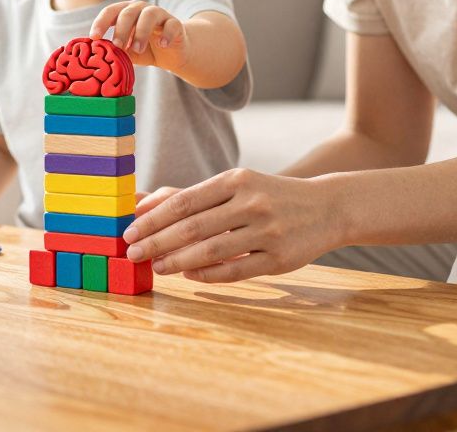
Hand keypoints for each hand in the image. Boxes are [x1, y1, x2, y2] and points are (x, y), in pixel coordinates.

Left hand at [90, 1, 187, 70]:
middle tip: (117, 46)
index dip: (101, 22)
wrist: (171, 54)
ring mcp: (159, 14)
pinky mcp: (175, 24)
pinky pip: (171, 25)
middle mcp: (141, 9)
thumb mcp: (127, 52)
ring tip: (137, 49)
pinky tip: (162, 44)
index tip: (94, 37)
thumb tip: (98, 58)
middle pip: (128, 13)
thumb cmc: (144, 50)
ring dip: (141, 32)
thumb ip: (114, 51)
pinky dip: (166, 34)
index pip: (110, 12)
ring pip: (149, 15)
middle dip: (120, 29)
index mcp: (125, 12)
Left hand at [122, 169, 343, 282]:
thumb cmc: (268, 195)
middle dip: (157, 242)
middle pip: (193, 227)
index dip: (153, 219)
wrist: (327, 206)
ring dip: (178, 262)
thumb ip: (193, 195)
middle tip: (133, 253)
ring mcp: (268, 232)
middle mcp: (252, 203)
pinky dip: (208, 275)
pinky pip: (236, 271)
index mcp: (236, 180)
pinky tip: (189, 275)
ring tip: (157, 267)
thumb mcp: (236, 184)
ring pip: (212, 251)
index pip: (184, 201)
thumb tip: (143, 204)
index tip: (129, 232)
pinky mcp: (280, 259)